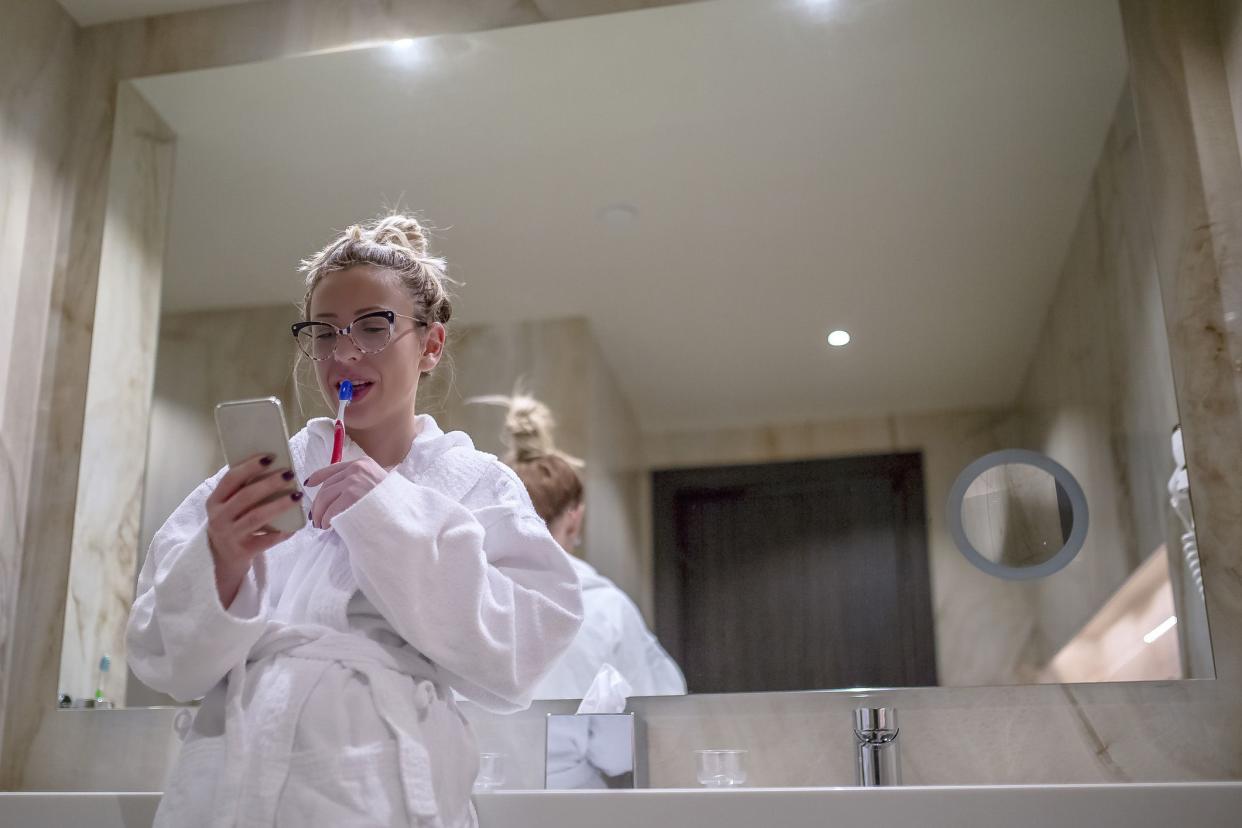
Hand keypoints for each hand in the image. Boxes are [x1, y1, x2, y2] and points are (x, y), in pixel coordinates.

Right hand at [206, 454, 301, 605]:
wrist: (221, 561)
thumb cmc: (231, 525)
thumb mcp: (228, 508)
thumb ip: (242, 491)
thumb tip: (274, 469)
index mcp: (215, 501)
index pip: (231, 479)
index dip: (250, 466)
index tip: (270, 457)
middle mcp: (219, 517)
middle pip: (246, 496)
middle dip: (270, 483)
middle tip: (289, 474)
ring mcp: (229, 535)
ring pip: (257, 517)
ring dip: (279, 505)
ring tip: (297, 496)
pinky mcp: (242, 552)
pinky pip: (266, 540)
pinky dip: (281, 533)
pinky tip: (294, 527)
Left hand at [305, 457, 387, 529]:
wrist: (404, 513)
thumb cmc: (393, 503)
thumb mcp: (377, 484)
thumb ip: (359, 482)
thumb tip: (335, 493)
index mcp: (363, 463)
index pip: (333, 468)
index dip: (318, 477)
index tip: (309, 484)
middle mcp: (357, 468)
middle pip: (326, 486)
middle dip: (318, 504)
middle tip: (315, 518)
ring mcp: (354, 480)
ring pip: (325, 497)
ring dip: (320, 513)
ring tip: (321, 525)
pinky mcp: (352, 494)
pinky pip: (331, 509)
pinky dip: (326, 519)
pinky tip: (328, 526)